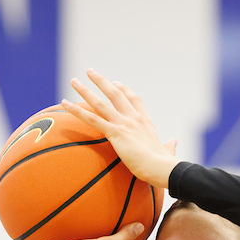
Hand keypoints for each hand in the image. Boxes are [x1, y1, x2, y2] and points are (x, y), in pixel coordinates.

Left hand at [61, 69, 179, 189]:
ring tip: (74, 81)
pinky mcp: (115, 133)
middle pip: (115, 94)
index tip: (116, 83)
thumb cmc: (164, 164)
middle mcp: (133, 118)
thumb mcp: (167, 150)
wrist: (162, 168)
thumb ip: (169, 145)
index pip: (134, 100)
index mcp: (145, 122)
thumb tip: (174, 141)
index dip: (124, 90)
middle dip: (101, 81)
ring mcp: (123, 124)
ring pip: (100, 102)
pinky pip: (91, 118)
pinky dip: (76, 110)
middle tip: (90, 72)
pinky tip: (65, 103)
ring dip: (85, 90)